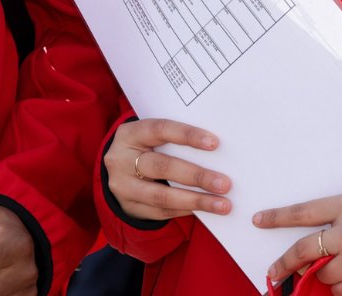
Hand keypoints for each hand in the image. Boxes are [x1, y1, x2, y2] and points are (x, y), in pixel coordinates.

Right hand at [104, 117, 230, 221]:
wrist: (116, 171)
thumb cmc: (144, 148)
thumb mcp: (149, 138)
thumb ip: (172, 142)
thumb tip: (215, 151)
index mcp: (129, 134)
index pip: (159, 130)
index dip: (186, 135)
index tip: (214, 143)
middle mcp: (121, 159)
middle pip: (162, 166)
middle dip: (196, 176)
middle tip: (225, 183)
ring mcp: (124, 186)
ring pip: (162, 195)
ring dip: (197, 200)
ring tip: (223, 204)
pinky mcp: (130, 208)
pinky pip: (162, 212)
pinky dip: (186, 210)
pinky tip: (205, 210)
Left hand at [256, 193, 341, 293]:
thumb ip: (325, 219)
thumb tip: (299, 245)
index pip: (303, 212)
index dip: (278, 217)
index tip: (258, 221)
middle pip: (305, 250)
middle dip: (285, 263)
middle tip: (274, 271)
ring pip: (322, 275)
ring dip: (324, 274)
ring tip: (341, 265)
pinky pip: (341, 292)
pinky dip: (341, 288)